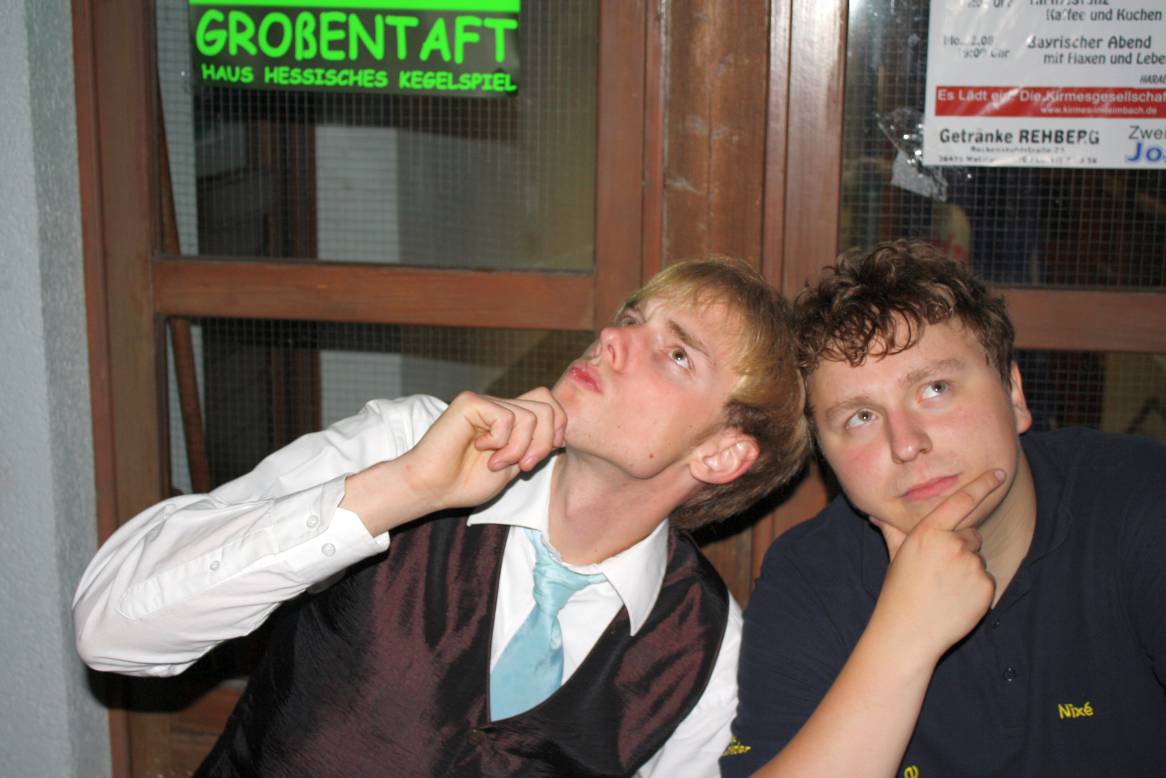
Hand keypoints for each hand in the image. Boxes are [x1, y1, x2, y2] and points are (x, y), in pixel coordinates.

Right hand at [402, 387, 566, 510]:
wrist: (433, 488)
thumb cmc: (467, 481)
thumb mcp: (514, 464)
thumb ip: (535, 445)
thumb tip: (561, 433)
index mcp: (511, 417)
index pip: (550, 404)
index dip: (557, 429)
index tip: (538, 457)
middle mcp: (499, 405)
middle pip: (547, 407)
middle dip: (542, 444)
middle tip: (522, 466)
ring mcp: (485, 401)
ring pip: (530, 416)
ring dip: (518, 449)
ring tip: (495, 462)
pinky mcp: (471, 402)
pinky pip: (507, 417)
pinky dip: (500, 441)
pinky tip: (480, 449)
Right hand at [868, 469, 1004, 659]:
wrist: (909, 630)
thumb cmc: (899, 590)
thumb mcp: (897, 555)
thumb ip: (893, 530)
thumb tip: (875, 514)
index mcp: (929, 532)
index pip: (961, 501)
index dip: (981, 485)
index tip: (999, 473)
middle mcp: (952, 544)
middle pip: (971, 535)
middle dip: (961, 547)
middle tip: (940, 570)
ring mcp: (971, 566)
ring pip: (978, 559)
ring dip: (967, 570)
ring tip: (945, 588)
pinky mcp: (985, 586)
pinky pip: (986, 579)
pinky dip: (975, 589)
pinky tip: (956, 600)